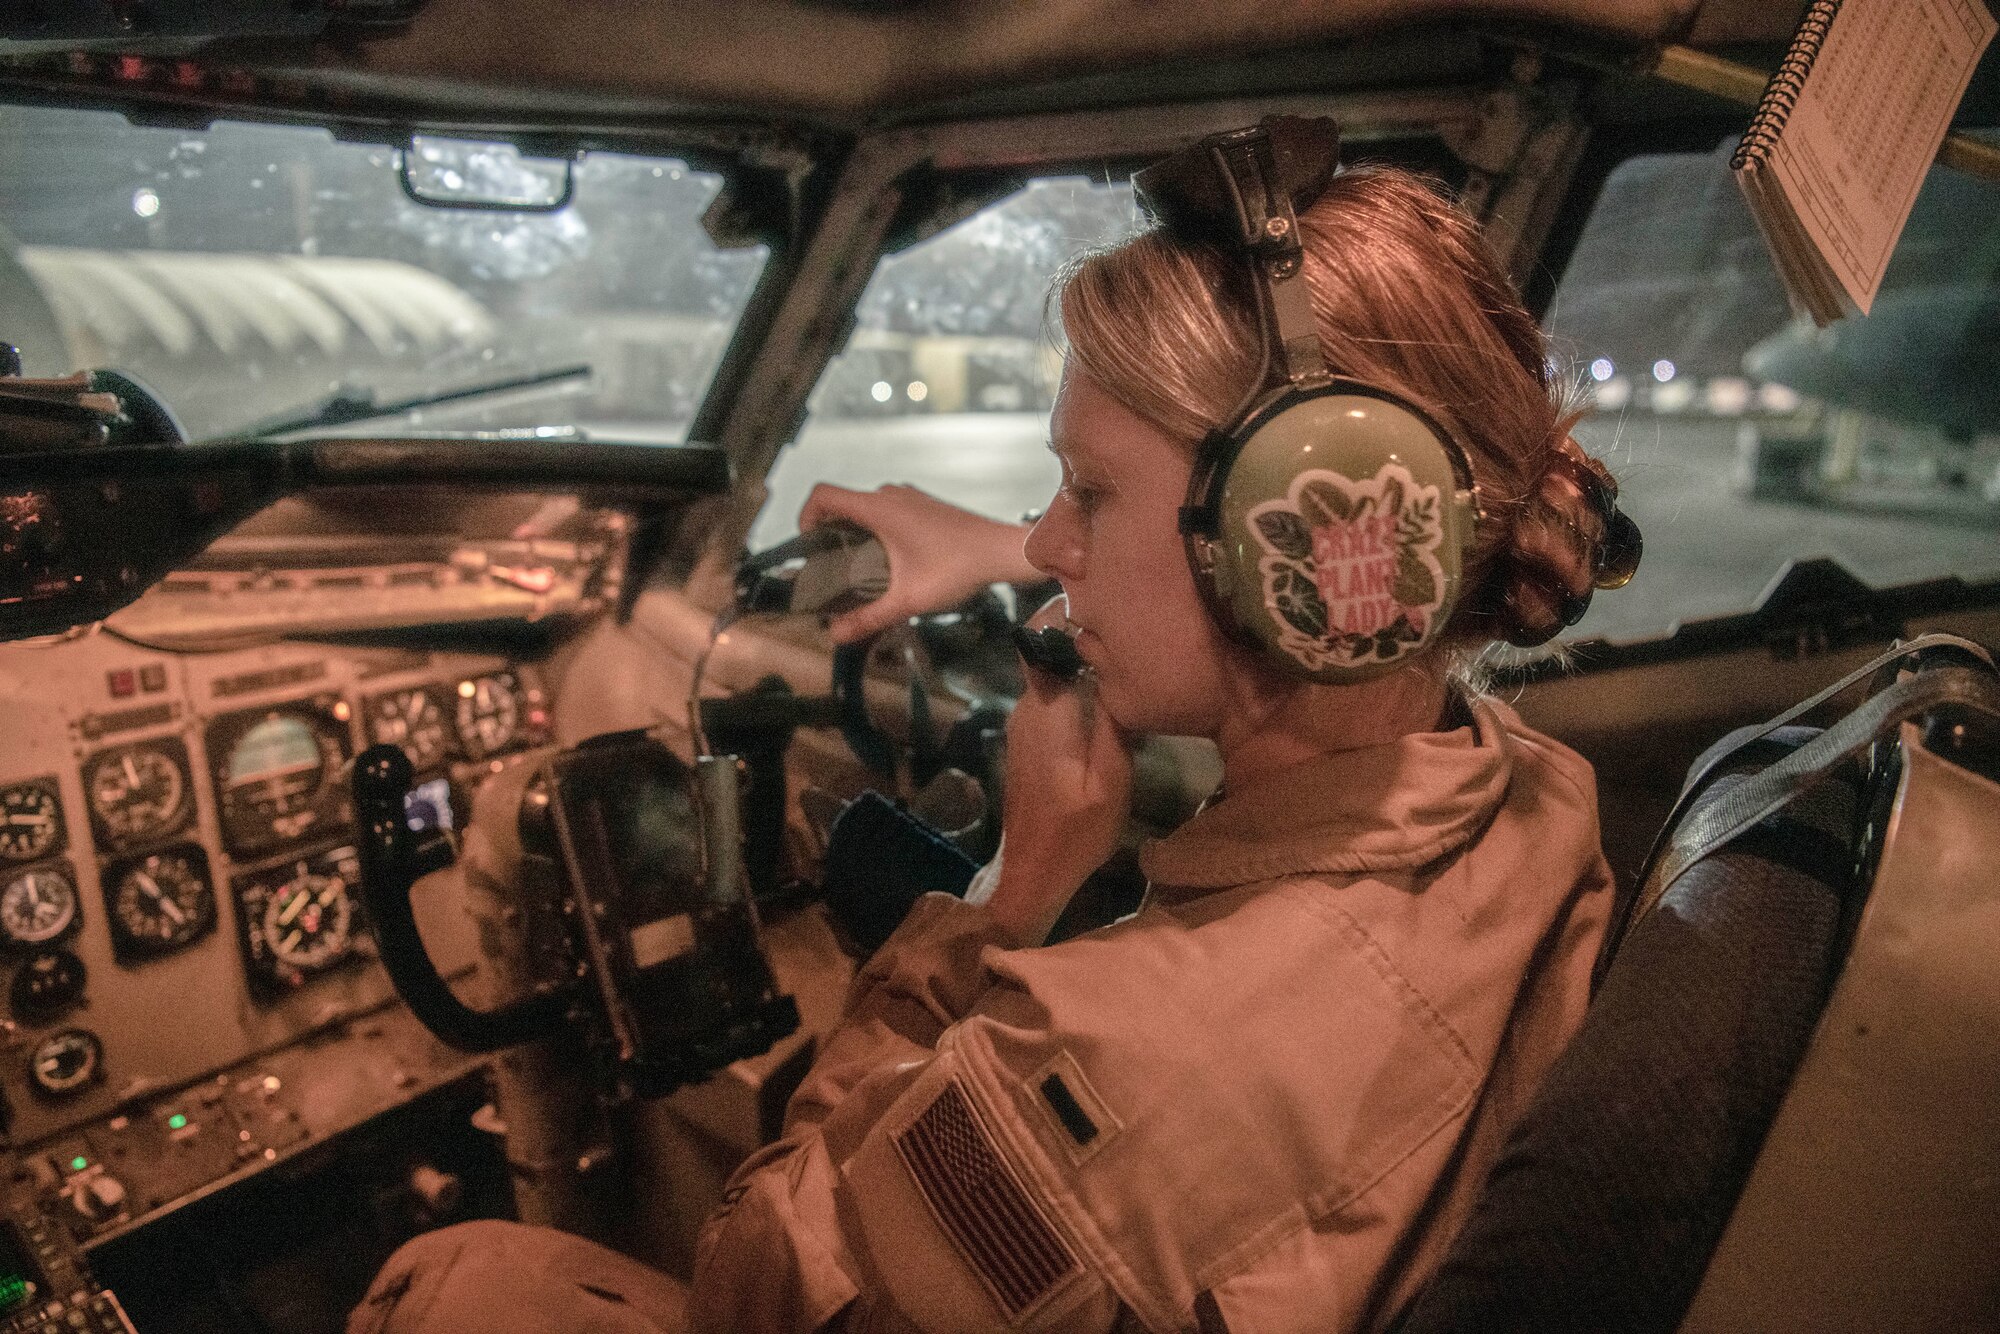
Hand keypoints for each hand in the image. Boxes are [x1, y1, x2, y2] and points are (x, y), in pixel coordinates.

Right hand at [798, 484, 1037, 643]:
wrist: (1002, 551)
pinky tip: (889, 562)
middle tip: (829, 568)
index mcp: (879, 508)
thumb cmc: (959, 568)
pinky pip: (887, 511)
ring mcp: (909, 497)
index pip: (823, 495)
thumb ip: (869, 617)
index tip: (808, 545)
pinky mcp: (924, 505)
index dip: (804, 516)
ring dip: (855, 532)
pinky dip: (877, 530)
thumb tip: (836, 635)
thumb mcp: (908, 598)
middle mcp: (891, 495)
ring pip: (866, 508)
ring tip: (858, 569)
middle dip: (829, 533)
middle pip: (842, 504)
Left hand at [983, 597, 1133, 945]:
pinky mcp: (1029, 741)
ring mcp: (1025, 724)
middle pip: (1053, 652)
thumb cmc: (1077, 832)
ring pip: (1056, 675)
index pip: (1045, 638)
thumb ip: (1113, 723)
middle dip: (1087, 634)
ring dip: (1086, 663)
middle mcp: (1028, 708)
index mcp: (1047, 710)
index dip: (1070, 610)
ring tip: (1131, 655)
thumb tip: (1119, 671)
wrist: (1034, 873)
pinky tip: (1113, 694)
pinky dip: (1080, 689)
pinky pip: (1055, 698)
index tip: (1108, 595)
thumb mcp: (1111, 781)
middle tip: (1136, 625)